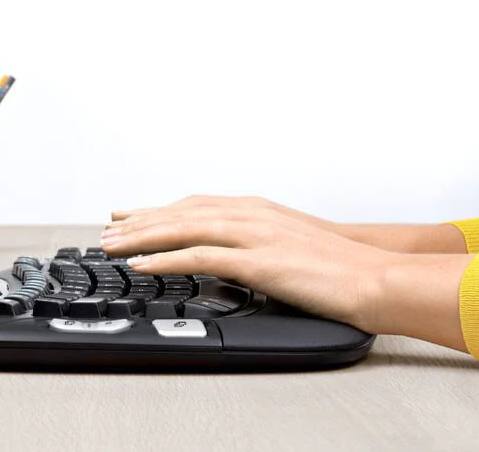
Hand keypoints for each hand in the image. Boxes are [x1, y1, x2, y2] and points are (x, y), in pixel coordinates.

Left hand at [103, 199, 390, 331]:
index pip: (194, 205)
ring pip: (183, 228)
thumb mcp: (288, 241)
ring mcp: (252, 233)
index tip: (131, 217)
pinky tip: (144, 264)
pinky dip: (167, 258)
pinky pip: (201, 255)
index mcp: (254, 208)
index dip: (158, 211)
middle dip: (140, 221)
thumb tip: (230, 254)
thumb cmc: (335, 262)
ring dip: (142, 237)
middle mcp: (248, 213)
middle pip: (181, 212)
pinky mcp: (256, 259)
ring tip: (112, 246)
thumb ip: (255, 242)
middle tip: (108, 231)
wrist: (371, 273)